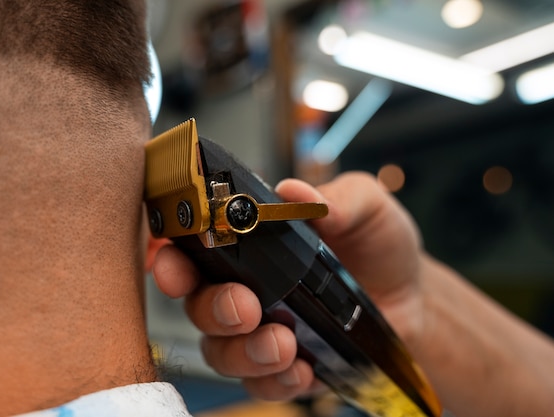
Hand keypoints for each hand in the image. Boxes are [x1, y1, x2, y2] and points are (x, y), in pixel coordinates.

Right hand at [151, 172, 425, 400]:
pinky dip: (274, 380)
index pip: (193, 248)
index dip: (171, 257)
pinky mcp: (282, 366)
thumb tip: (292, 192)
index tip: (171, 264)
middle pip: (198, 303)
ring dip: (243, 350)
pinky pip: (259, 383)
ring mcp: (259, 330)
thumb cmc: (378, 246)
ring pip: (220, 349)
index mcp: (252, 243)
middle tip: (244, 307)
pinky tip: (299, 369)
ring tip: (282, 343)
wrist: (410, 297)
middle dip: (213, 308)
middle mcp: (245, 286)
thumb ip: (336, 198)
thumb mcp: (367, 209)